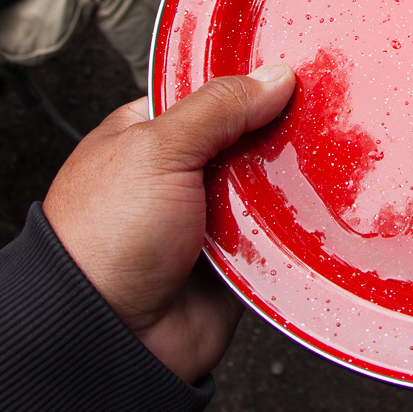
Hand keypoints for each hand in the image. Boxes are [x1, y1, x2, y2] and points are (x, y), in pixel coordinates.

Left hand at [43, 64, 296, 383]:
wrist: (110, 336)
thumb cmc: (102, 242)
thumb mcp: (157, 150)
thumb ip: (217, 108)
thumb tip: (271, 77)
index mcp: (147, 136)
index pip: (210, 95)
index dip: (247, 85)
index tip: (288, 75)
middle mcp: (180, 176)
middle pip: (248, 139)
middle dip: (275, 136)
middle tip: (307, 124)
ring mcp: (209, 217)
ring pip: (269, 185)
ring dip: (286, 185)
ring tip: (310, 171)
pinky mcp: (237, 257)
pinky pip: (279, 234)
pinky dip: (292, 228)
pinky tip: (306, 215)